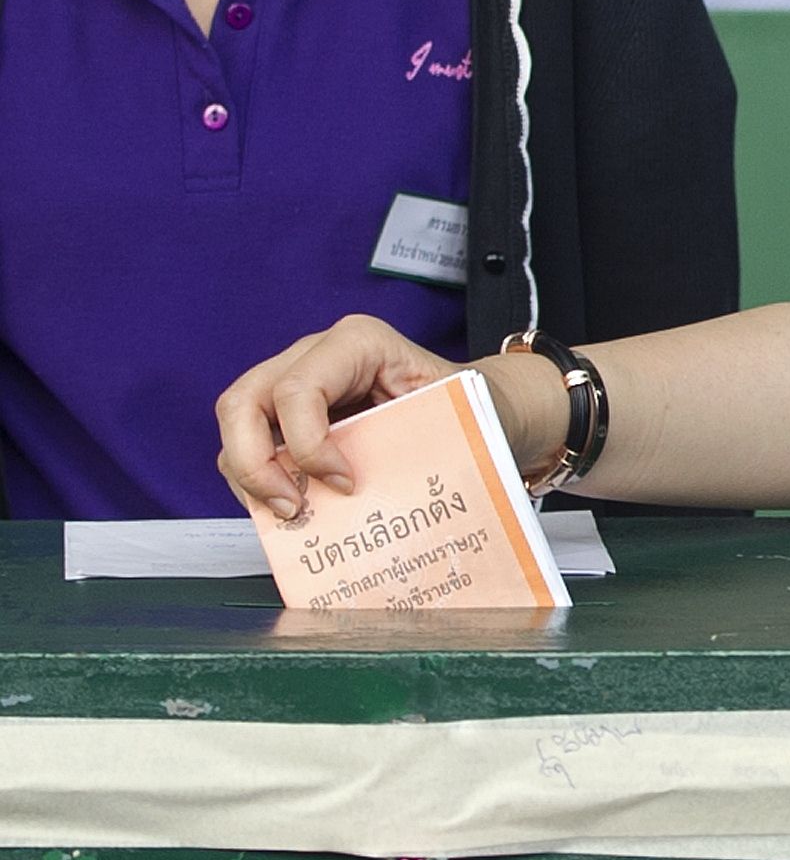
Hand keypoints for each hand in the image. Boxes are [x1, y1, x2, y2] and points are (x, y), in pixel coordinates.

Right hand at [216, 318, 563, 521]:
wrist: (481, 408)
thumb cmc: (470, 407)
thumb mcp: (457, 416)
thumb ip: (421, 444)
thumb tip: (392, 499)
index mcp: (357, 343)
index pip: (298, 389)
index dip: (308, 444)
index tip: (345, 484)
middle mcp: (315, 357)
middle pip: (243, 402)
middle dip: (254, 463)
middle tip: (292, 509)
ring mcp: (295, 384)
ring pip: (237, 426)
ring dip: (251, 479)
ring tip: (292, 517)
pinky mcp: (290, 418)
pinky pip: (252, 448)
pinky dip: (261, 484)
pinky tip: (294, 511)